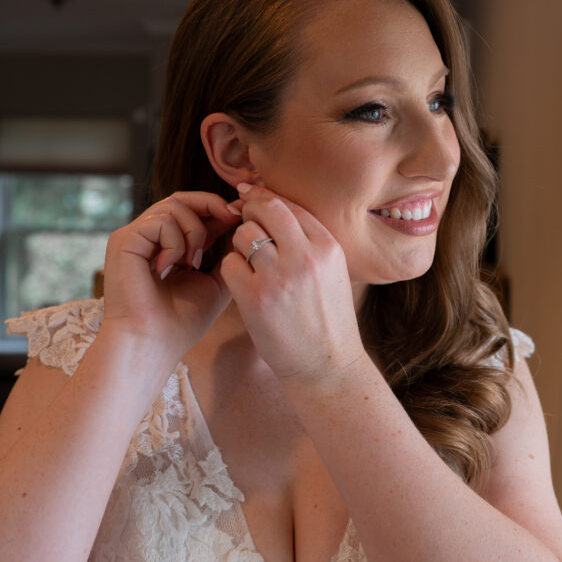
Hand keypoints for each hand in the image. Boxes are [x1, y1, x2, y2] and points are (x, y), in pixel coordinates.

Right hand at [101, 192, 241, 361]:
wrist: (153, 344)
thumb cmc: (182, 322)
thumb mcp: (215, 284)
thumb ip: (227, 257)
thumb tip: (243, 229)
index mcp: (167, 246)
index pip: (192, 211)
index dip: (218, 209)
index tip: (241, 216)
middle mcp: (147, 237)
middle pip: (181, 198)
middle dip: (212, 204)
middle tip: (233, 217)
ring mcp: (134, 236)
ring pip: (174, 205)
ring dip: (195, 231)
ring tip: (193, 263)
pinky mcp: (123, 240)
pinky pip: (160, 222)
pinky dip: (175, 243)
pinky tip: (170, 269)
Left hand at [220, 185, 365, 381]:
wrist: (327, 366)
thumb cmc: (327, 319)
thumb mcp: (332, 272)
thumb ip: (309, 242)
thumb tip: (273, 208)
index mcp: (327, 247)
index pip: (289, 205)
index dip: (264, 197)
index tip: (249, 195)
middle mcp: (305, 257)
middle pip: (265, 210)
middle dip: (248, 211)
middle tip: (242, 221)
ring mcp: (279, 277)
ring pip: (243, 235)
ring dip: (240, 245)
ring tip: (249, 264)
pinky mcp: (256, 298)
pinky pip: (229, 264)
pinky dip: (232, 270)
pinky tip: (243, 284)